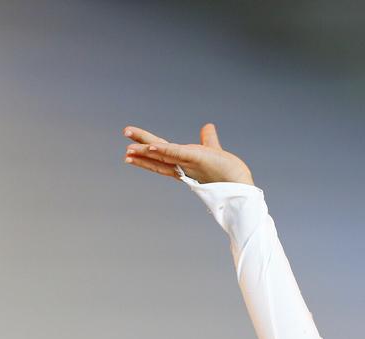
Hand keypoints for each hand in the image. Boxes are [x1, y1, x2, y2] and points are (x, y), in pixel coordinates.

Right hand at [122, 123, 254, 184]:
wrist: (240, 186)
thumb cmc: (228, 172)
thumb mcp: (213, 149)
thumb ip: (208, 139)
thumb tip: (207, 127)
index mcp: (185, 164)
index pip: (162, 157)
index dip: (147, 154)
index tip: (130, 150)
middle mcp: (183, 166)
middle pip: (158, 158)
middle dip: (140, 153)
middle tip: (124, 149)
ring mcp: (188, 164)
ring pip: (162, 157)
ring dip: (145, 153)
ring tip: (128, 151)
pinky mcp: (195, 160)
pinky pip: (176, 154)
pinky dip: (163, 151)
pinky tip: (151, 147)